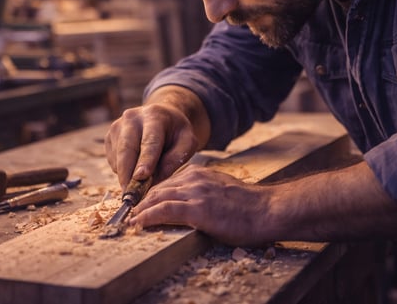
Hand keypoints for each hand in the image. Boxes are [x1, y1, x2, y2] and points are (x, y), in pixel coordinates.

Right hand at [105, 102, 199, 189]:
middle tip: (131, 196)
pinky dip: (122, 171)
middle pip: (126, 149)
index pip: (150, 141)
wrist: (162, 115)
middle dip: (128, 174)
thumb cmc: (176, 132)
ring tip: (139, 185)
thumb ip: (175, 159)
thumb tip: (154, 181)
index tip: (141, 177)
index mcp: (154, 116)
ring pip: (118, 157)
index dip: (145, 160)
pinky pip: (113, 160)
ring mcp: (117, 126)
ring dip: (126, 175)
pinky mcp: (109, 136)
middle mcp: (132, 118)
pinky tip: (135, 170)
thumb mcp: (187, 142)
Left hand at [128, 166, 275, 245]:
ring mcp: (195, 193)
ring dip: (139, 210)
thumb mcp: (220, 191)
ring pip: (157, 198)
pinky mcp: (197, 209)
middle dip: (140, 202)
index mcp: (198, 173)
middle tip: (129, 215)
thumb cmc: (248, 206)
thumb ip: (202, 193)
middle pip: (157, 189)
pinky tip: (139, 223)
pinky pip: (164, 210)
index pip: (166, 183)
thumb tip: (187, 204)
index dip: (150, 196)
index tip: (140, 206)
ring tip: (129, 221)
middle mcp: (194, 179)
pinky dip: (147, 216)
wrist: (267, 210)